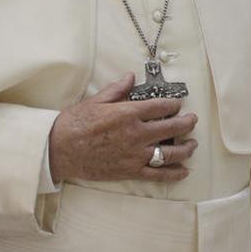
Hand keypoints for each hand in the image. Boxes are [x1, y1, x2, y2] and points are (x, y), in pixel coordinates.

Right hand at [48, 73, 197, 182]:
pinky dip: (174, 174)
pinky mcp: (130, 171)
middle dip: (187, 123)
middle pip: (173, 128)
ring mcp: (135, 154)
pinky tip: (184, 171)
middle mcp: (136, 133)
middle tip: (192, 120)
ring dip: (186, 148)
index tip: (178, 104)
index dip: (174, 104)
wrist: (58, 150)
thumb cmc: (74, 123)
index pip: (162, 107)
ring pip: (170, 153)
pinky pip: (158, 175)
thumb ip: (117, 89)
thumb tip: (130, 76)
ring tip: (192, 144)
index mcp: (128, 113)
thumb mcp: (96, 100)